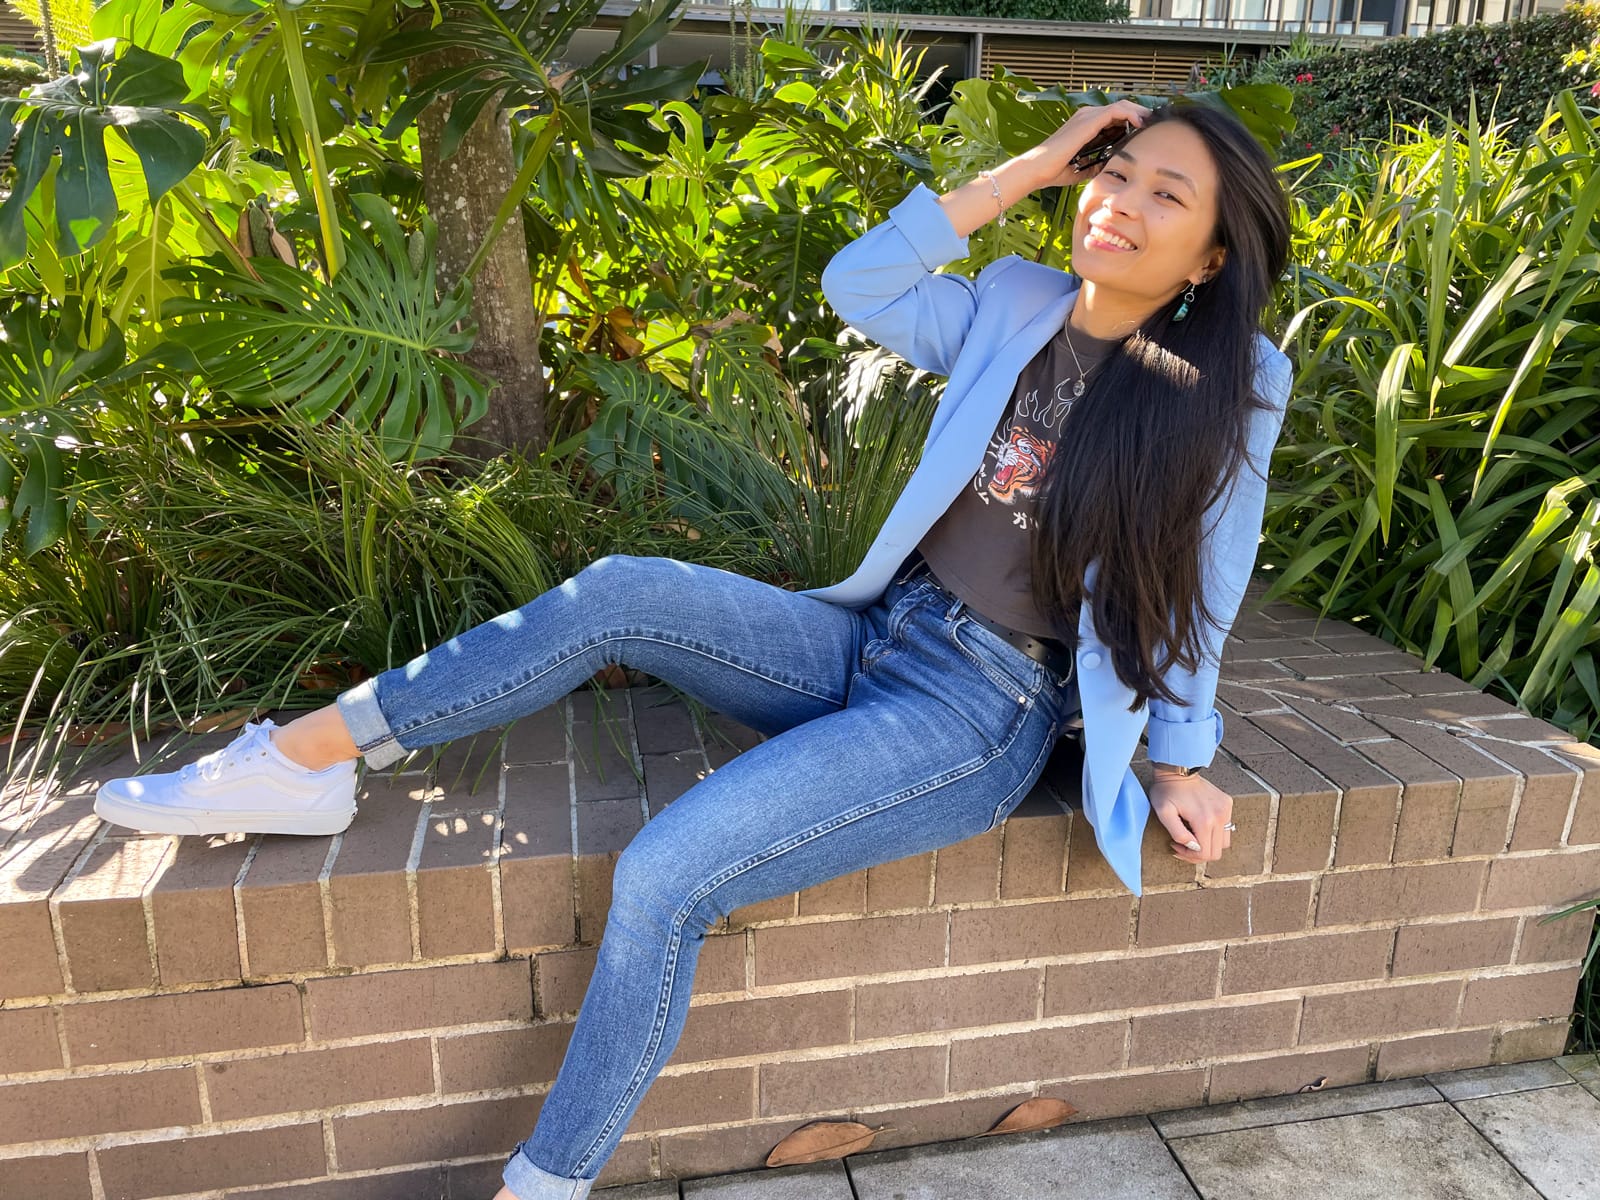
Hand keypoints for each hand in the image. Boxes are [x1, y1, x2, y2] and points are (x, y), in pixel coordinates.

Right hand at [1025, 99, 1154, 190]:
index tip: (1147, 131)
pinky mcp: (1089, 120)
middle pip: (1122, 108)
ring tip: (1152, 123)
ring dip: (1139, 113)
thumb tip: (1113, 167)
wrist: (1039, 169)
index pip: (1116, 117)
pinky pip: (1116, 111)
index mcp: (1087, 125)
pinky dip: (1131, 115)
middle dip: (1140, 115)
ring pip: (1122, 106)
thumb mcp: (1084, 167)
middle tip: (1155, 125)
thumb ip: (1099, 163)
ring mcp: (1088, 116)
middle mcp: (1088, 116)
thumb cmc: (1056, 170)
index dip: (1133, 121)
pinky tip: (1141, 125)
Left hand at [1150, 773, 1233, 864]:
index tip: (1176, 846)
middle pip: (1216, 852)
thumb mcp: (1164, 813)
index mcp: (1204, 820)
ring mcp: (1226, 810)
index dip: (1190, 856)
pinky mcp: (1227, 805)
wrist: (1178, 770)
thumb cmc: (1167, 790)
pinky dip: (1214, 833)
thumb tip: (1193, 846)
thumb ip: (1178, 833)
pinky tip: (1199, 826)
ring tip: (1192, 837)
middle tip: (1183, 845)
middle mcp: (1220, 816)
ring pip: (1223, 843)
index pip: (1205, 854)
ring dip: (1208, 845)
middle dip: (1198, 854)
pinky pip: (1225, 828)